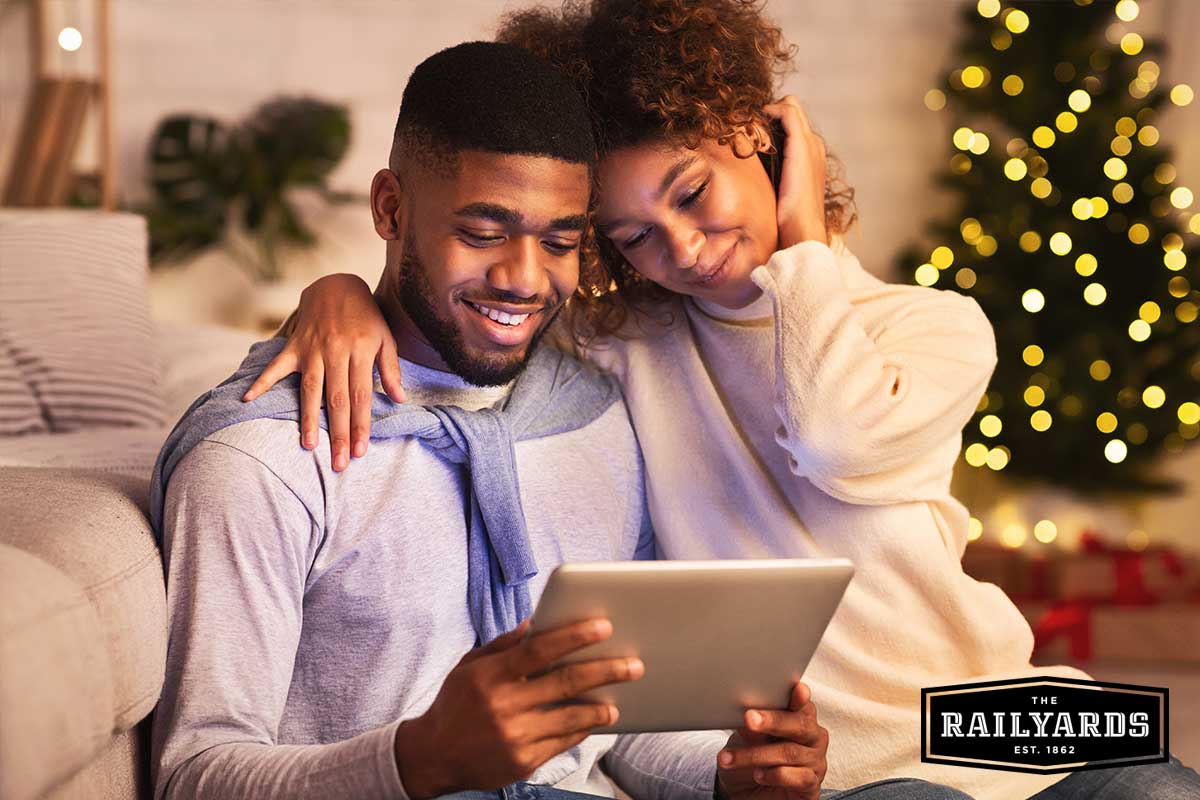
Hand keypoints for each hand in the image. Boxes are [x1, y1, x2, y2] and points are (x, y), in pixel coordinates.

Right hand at [241, 273, 402, 470]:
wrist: (337, 284)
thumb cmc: (366, 316)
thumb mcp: (385, 338)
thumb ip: (391, 369)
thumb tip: (400, 399)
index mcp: (360, 353)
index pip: (361, 397)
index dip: (360, 425)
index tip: (360, 451)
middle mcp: (335, 353)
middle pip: (337, 400)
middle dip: (338, 433)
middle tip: (338, 462)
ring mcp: (312, 349)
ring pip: (310, 390)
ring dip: (308, 419)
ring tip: (309, 445)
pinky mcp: (294, 345)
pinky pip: (275, 365)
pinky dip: (261, 381)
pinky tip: (248, 399)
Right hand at [394, 618, 643, 797]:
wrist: (433, 756)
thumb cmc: (456, 703)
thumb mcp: (470, 666)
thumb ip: (504, 645)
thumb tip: (537, 624)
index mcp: (491, 675)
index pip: (539, 650)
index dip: (574, 636)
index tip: (604, 626)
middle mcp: (504, 705)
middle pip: (564, 682)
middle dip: (605, 671)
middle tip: (633, 665)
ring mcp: (515, 736)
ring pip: (571, 717)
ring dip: (600, 707)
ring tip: (619, 699)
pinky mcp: (523, 762)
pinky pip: (562, 742)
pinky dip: (581, 729)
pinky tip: (595, 720)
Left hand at [715, 682, 828, 799]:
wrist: (750, 789)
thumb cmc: (753, 754)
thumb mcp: (747, 737)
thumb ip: (753, 726)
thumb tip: (748, 716)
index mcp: (801, 716)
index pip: (802, 703)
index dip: (800, 697)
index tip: (797, 689)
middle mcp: (813, 736)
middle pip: (799, 725)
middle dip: (772, 721)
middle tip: (748, 718)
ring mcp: (815, 761)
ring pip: (790, 752)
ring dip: (756, 755)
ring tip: (731, 758)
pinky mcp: (811, 785)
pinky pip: (798, 778)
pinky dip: (775, 775)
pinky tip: (758, 774)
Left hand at [762, 96, 827, 249]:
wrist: (803, 230)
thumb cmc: (789, 220)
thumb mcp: (780, 195)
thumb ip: (773, 180)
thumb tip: (753, 178)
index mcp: (811, 158)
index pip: (794, 125)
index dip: (773, 122)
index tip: (752, 130)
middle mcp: (814, 146)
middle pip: (794, 110)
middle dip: (771, 112)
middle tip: (747, 123)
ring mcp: (810, 144)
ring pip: (791, 106)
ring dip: (769, 110)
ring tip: (748, 121)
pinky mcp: (801, 145)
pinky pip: (787, 113)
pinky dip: (771, 111)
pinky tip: (755, 122)